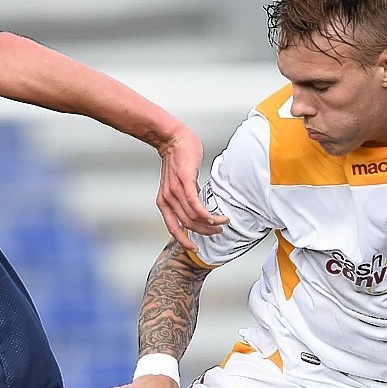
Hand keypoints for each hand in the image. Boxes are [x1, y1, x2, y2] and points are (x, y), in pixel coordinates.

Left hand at [155, 126, 226, 250]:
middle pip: (187, 225)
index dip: (183, 240)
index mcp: (164, 202)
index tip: (194, 248)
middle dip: (204, 232)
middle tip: (217, 231)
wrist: (172, 139)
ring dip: (210, 224)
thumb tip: (197, 202)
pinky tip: (216, 218)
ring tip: (222, 223)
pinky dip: (206, 215)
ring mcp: (175, 191)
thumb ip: (187, 194)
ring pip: (193, 217)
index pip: (173, 228)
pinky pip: (195, 205)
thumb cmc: (178, 158)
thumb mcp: (180, 182)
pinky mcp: (185, 182)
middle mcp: (167, 199)